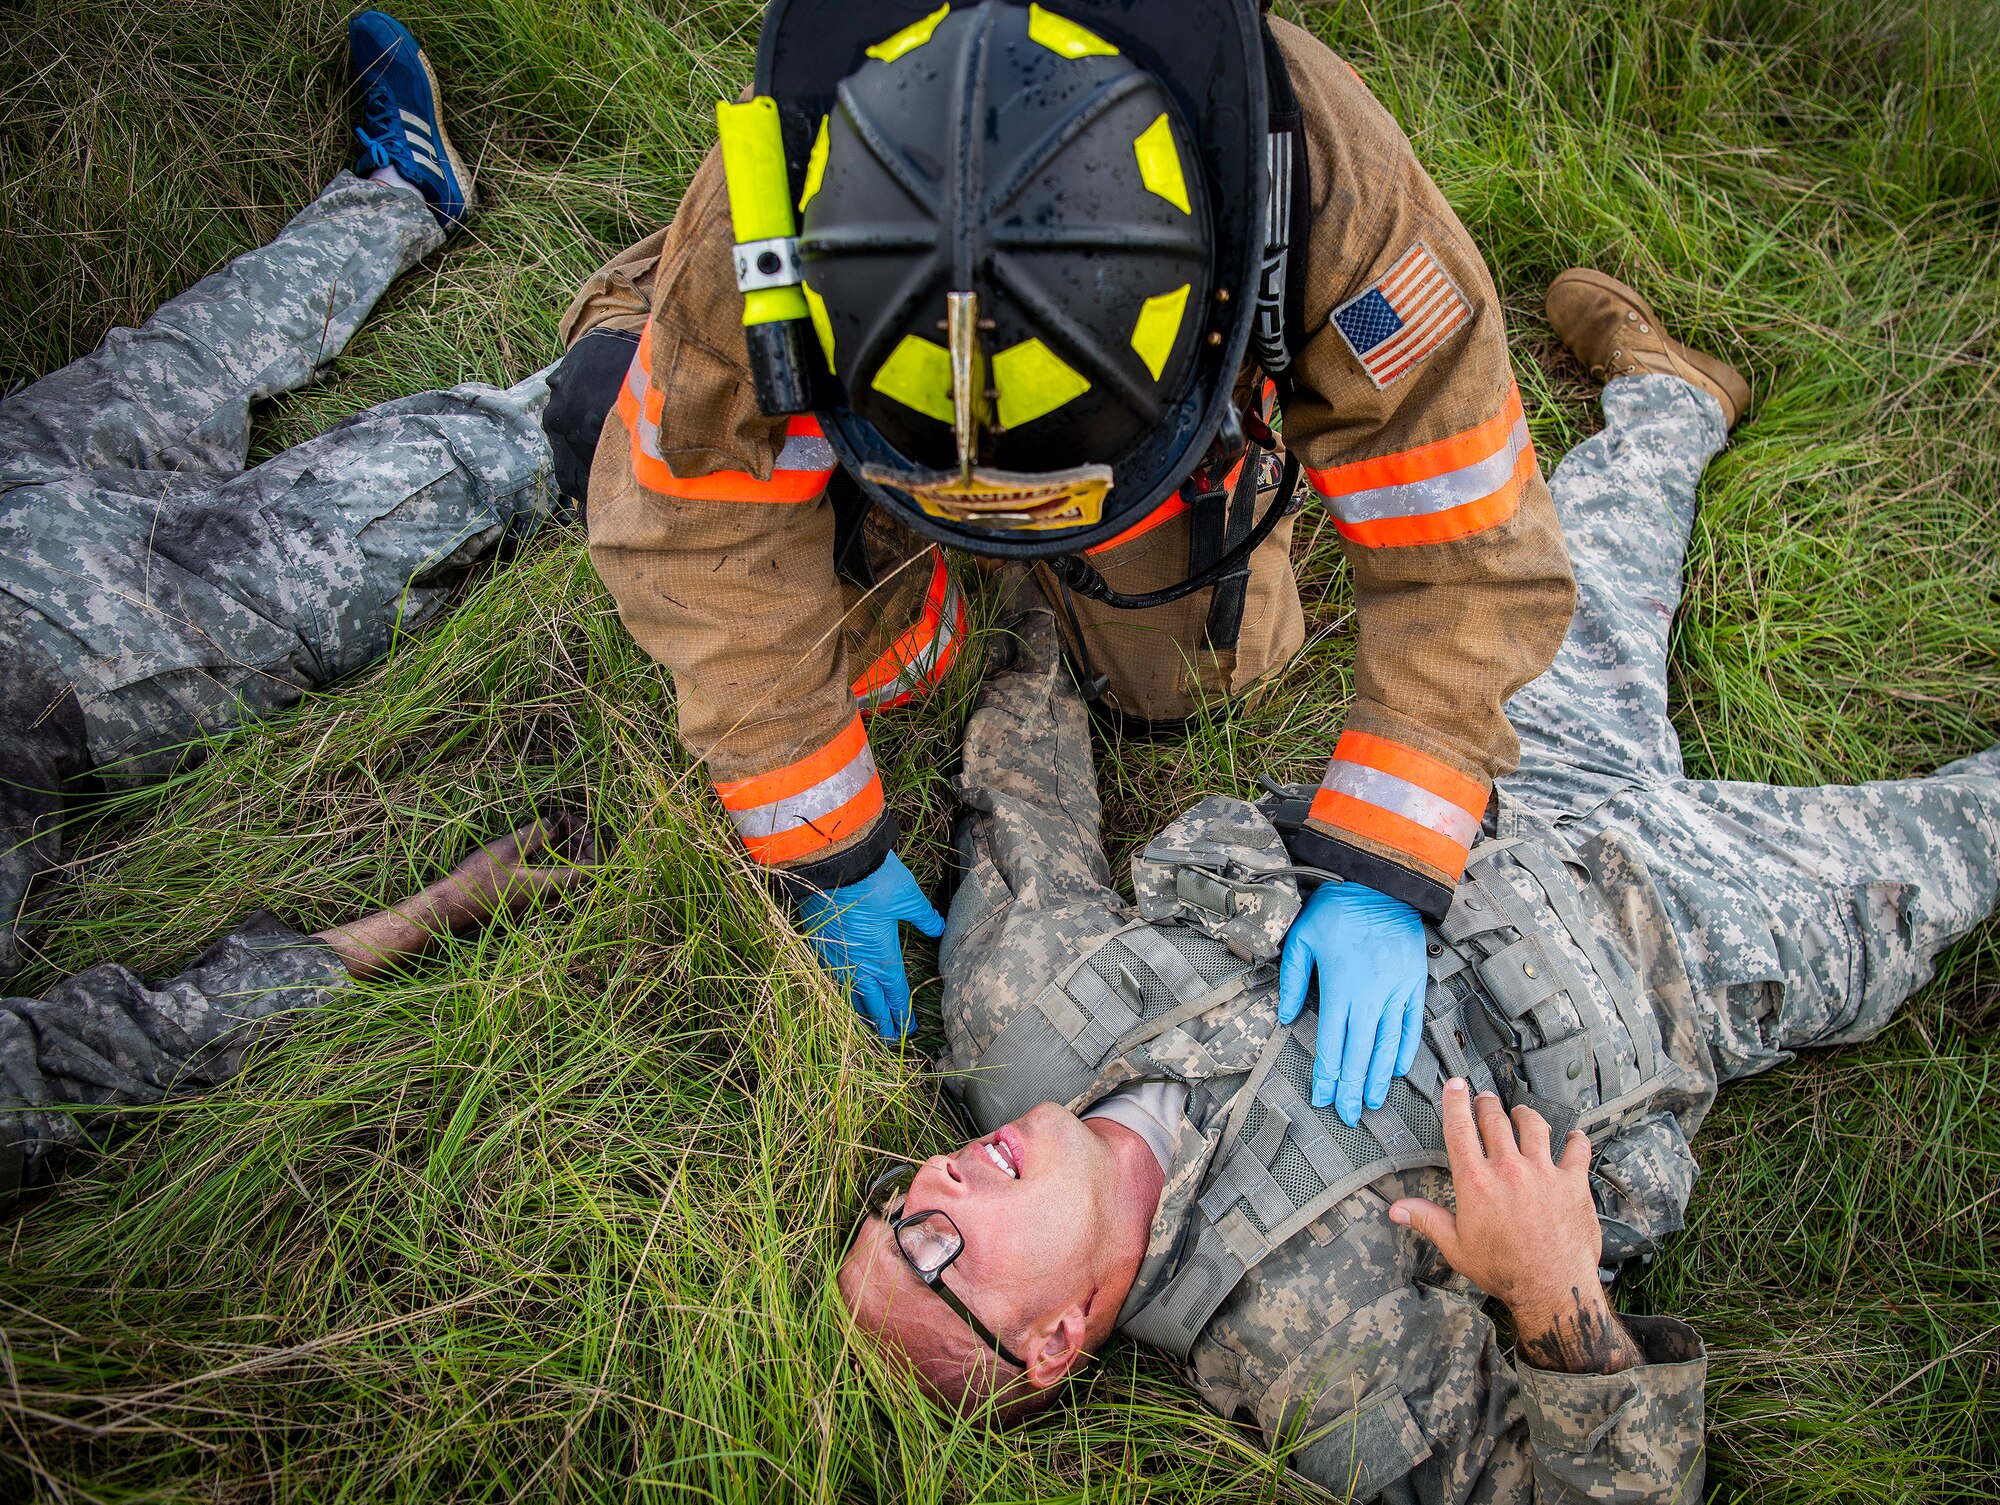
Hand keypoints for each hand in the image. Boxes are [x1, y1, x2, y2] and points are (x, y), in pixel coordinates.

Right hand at [797, 850, 945, 1040]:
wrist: (833, 861)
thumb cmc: (875, 880)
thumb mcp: (908, 898)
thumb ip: (924, 917)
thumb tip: (938, 927)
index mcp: (882, 959)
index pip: (895, 996)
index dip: (903, 1015)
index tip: (909, 1031)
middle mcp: (857, 965)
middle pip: (871, 1004)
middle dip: (881, 1024)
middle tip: (889, 1041)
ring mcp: (834, 957)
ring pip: (847, 994)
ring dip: (858, 1011)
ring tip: (865, 1024)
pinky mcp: (817, 944)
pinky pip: (829, 977)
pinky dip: (838, 990)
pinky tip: (840, 991)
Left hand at [1276, 880, 1426, 1123]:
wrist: (1382, 884)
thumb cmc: (1337, 909)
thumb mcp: (1302, 938)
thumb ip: (1293, 980)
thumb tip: (1289, 1017)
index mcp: (1341, 987)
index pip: (1333, 1044)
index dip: (1328, 1076)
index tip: (1323, 1099)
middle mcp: (1371, 996)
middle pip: (1360, 1053)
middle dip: (1353, 1088)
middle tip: (1348, 1115)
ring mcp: (1397, 992)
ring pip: (1387, 1045)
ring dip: (1379, 1077)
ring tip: (1372, 1101)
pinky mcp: (1414, 984)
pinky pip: (1411, 1025)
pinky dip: (1405, 1050)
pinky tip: (1396, 1069)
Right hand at [1389, 1080, 1641, 1374]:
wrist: (1551, 1288)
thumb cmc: (1503, 1270)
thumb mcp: (1456, 1247)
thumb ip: (1427, 1220)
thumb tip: (1396, 1208)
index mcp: (1476, 1182)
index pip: (1460, 1129)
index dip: (1455, 1102)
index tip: (1456, 1085)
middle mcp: (1508, 1169)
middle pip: (1495, 1120)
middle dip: (1488, 1104)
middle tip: (1485, 1098)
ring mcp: (1543, 1172)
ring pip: (1534, 1125)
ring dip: (1526, 1114)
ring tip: (1522, 1112)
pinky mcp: (1572, 1182)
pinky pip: (1577, 1149)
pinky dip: (1575, 1140)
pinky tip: (1572, 1137)